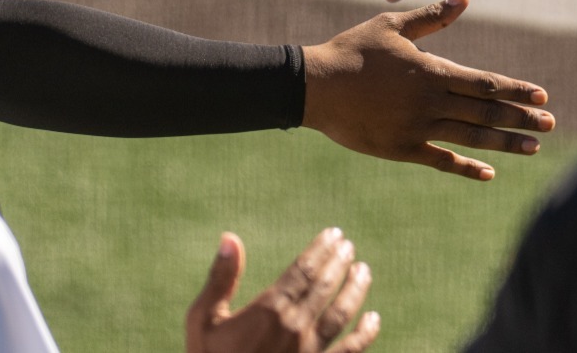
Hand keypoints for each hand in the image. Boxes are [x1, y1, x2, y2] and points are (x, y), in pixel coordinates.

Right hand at [185, 229, 378, 352]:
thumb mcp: (203, 320)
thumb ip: (220, 279)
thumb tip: (229, 237)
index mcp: (268, 311)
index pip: (304, 270)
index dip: (321, 249)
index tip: (334, 234)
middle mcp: (294, 328)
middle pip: (325, 286)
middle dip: (339, 262)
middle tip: (348, 247)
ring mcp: (309, 351)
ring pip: (342, 314)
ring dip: (356, 289)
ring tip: (363, 271)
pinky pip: (350, 350)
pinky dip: (366, 334)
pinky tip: (373, 319)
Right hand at [302, 0, 553, 180]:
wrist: (312, 86)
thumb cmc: (353, 50)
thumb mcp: (394, 26)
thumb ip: (433, 18)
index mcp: (433, 71)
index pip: (487, 83)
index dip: (517, 90)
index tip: (543, 96)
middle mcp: (431, 101)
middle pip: (487, 112)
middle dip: (522, 119)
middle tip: (551, 125)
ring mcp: (416, 128)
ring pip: (471, 138)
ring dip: (505, 144)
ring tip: (534, 148)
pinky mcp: (399, 149)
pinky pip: (441, 160)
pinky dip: (467, 168)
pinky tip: (490, 173)